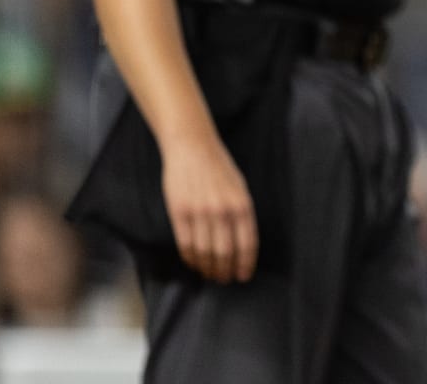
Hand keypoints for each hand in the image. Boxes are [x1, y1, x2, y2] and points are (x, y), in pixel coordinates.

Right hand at [160, 130, 257, 282]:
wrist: (192, 146)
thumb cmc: (219, 167)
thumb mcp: (240, 187)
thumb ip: (241, 213)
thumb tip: (242, 245)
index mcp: (242, 204)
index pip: (247, 244)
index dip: (245, 264)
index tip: (243, 276)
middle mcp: (222, 210)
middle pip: (225, 253)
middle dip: (225, 271)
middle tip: (224, 279)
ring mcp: (200, 211)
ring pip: (204, 252)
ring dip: (207, 268)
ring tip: (209, 274)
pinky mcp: (179, 212)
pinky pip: (185, 244)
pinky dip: (190, 259)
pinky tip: (194, 263)